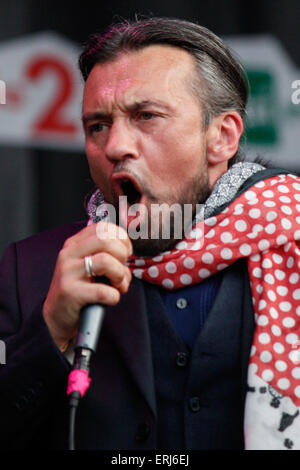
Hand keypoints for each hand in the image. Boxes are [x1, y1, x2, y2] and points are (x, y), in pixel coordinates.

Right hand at [42, 222, 132, 348]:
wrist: (57, 316)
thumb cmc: (80, 289)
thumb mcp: (88, 265)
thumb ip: (105, 253)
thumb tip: (129, 249)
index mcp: (74, 244)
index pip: (103, 228)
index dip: (122, 239)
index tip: (126, 253)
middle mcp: (69, 254)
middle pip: (106, 240)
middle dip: (123, 256)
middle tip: (121, 271)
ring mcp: (68, 273)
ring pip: (106, 261)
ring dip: (120, 275)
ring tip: (117, 285)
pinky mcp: (70, 292)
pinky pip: (103, 291)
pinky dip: (114, 296)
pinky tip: (110, 299)